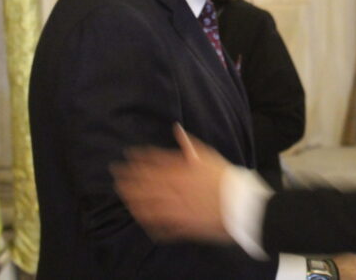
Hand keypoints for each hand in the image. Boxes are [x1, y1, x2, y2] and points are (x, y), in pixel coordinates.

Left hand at [113, 124, 230, 241]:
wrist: (239, 204)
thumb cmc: (225, 177)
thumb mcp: (208, 155)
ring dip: (133, 200)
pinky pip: (160, 226)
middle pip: (145, 184)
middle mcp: (173, 190)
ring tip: (123, 196)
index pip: (152, 163)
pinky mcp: (181, 226)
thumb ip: (188, 144)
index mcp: (179, 172)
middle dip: (128, 179)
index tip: (126, 156)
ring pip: (147, 205)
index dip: (138, 159)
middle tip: (116, 175)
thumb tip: (176, 128)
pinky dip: (150, 223)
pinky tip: (142, 219)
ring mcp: (175, 209)